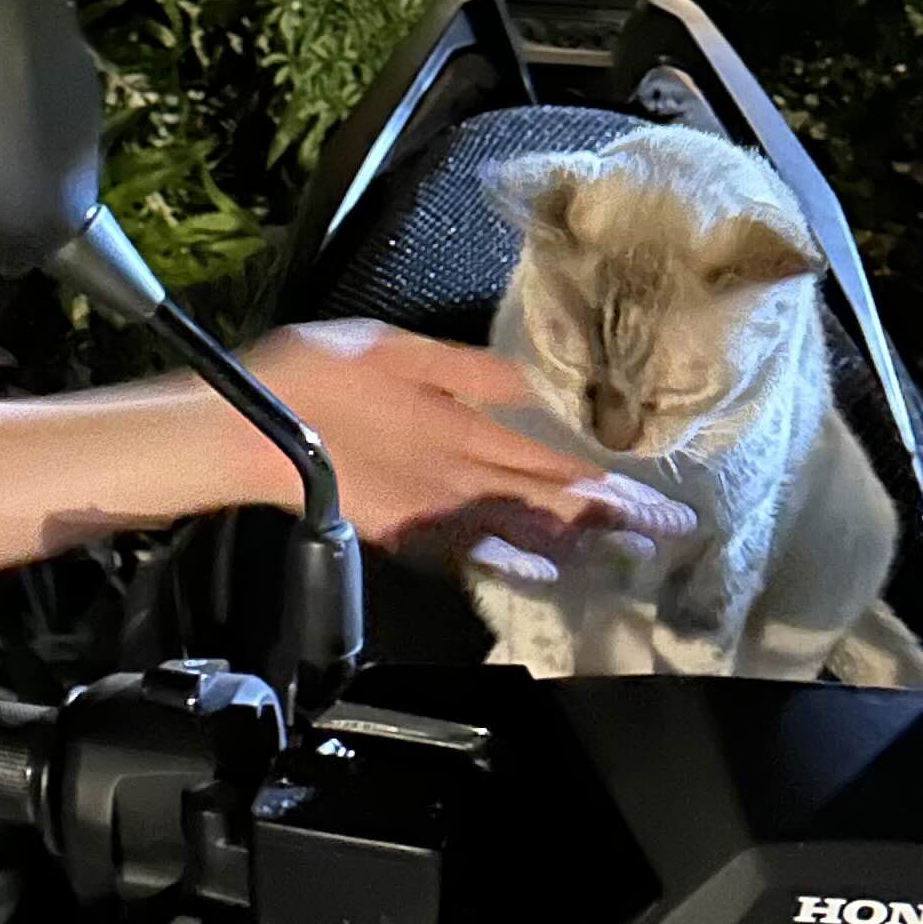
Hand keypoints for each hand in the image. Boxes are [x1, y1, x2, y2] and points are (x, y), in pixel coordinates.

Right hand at [246, 321, 696, 555]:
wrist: (247, 429)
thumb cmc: (315, 373)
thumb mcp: (397, 348)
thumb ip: (467, 369)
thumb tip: (536, 380)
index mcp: (461, 423)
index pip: (555, 457)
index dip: (612, 479)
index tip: (666, 495)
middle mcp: (458, 474)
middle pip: (551, 500)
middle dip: (616, 517)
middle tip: (675, 531)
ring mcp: (433, 509)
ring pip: (520, 529)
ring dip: (578, 542)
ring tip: (631, 552)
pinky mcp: (404, 531)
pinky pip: (468, 553)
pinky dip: (509, 564)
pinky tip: (542, 575)